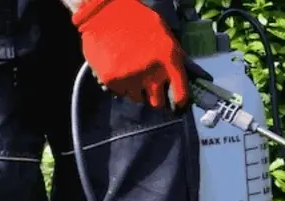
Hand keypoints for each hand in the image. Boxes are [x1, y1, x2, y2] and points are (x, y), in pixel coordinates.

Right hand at [73, 0, 189, 108]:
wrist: (104, 11)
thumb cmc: (136, 18)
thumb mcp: (162, 33)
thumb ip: (171, 56)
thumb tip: (177, 76)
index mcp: (169, 59)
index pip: (181, 94)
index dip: (179, 102)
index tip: (176, 104)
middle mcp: (152, 73)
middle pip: (157, 103)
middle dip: (155, 96)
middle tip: (149, 87)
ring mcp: (132, 79)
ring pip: (137, 99)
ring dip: (136, 90)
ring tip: (131, 73)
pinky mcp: (113, 81)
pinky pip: (120, 92)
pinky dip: (120, 85)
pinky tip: (118, 69)